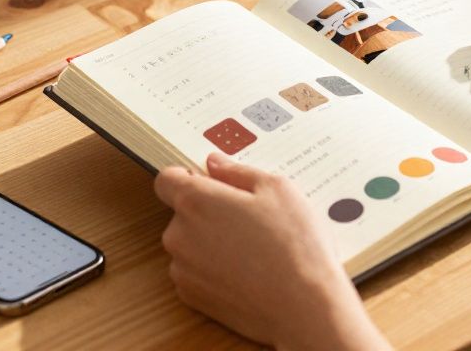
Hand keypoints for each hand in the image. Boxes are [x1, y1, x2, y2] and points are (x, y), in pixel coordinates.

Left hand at [154, 154, 387, 350]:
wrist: (303, 306)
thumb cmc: (294, 244)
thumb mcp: (277, 189)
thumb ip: (238, 172)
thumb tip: (214, 163)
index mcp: (196, 201)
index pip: (167, 179)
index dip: (187, 177)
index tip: (209, 182)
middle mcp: (179, 234)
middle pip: (183, 213)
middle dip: (209, 211)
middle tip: (248, 218)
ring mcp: (182, 268)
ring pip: (190, 243)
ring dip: (211, 241)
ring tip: (253, 248)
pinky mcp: (191, 297)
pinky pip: (195, 272)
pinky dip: (213, 269)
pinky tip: (246, 271)